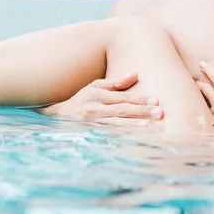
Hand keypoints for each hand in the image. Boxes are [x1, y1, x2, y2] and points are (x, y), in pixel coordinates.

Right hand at [37, 72, 164, 127]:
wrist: (53, 118)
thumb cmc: (79, 100)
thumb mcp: (94, 87)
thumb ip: (115, 83)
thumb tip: (135, 75)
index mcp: (97, 95)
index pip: (123, 98)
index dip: (141, 100)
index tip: (156, 101)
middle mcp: (94, 109)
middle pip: (122, 111)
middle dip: (142, 112)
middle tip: (160, 114)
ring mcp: (91, 124)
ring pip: (116, 125)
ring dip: (133, 126)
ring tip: (149, 127)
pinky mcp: (89, 135)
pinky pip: (108, 136)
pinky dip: (121, 137)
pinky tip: (133, 139)